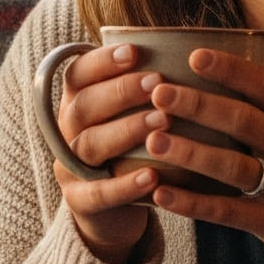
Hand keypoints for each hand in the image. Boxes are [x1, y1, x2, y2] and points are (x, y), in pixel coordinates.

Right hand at [50, 42, 161, 263]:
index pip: (79, 74)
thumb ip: (150, 91)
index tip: (135, 51)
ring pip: (91, 144)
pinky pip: (98, 193)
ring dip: (127, 130)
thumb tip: (196, 52)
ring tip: (162, 122)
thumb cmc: (133, 153)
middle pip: (84, 105)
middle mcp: (68, 132)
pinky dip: (125, 185)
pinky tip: (152, 176)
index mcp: (78, 103)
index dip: (102, 61)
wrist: (115, 213)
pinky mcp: (79, 202)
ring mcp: (69, 168)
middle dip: (121, 91)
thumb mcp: (135, 118)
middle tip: (158, 83)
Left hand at [139, 49, 263, 263]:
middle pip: (243, 120)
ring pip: (233, 165)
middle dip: (199, 105)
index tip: (194, 56)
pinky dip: (192, 203)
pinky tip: (161, 195)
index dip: (230, 69)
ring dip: (191, 152)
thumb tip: (212, 77)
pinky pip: (226, 210)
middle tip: (159, 93)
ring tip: (153, 141)